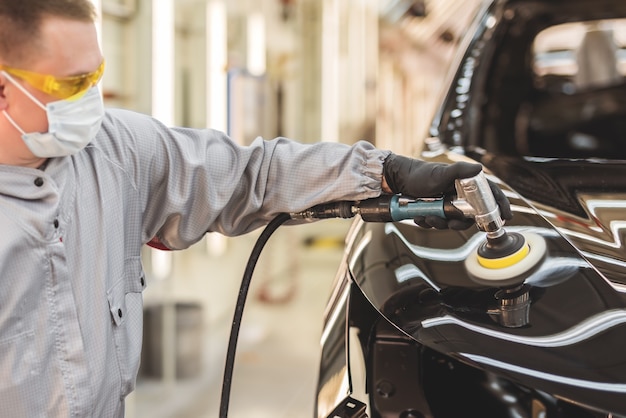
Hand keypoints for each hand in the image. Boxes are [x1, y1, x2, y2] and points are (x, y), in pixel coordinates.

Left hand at [383, 153, 511, 229]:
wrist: (396, 181)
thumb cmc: (419, 174)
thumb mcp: (440, 173)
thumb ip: (460, 171)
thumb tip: (479, 168)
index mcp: (465, 183)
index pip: (489, 194)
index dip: (499, 205)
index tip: (506, 216)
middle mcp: (458, 194)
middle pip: (470, 215)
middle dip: (459, 222)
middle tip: (450, 222)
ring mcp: (446, 204)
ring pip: (452, 222)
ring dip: (440, 223)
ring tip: (427, 217)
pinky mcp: (435, 211)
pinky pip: (438, 223)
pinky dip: (429, 223)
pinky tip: (420, 217)